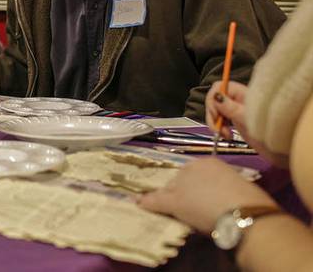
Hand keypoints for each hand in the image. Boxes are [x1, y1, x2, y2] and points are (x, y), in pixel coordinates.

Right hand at [139, 158, 275, 232]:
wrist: (244, 215)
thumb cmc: (202, 206)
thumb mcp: (174, 205)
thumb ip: (154, 200)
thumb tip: (137, 200)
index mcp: (191, 164)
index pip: (172, 181)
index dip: (169, 198)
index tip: (172, 212)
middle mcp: (209, 164)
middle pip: (191, 183)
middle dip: (188, 198)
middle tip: (189, 216)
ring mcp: (229, 174)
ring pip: (209, 188)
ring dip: (204, 200)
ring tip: (206, 218)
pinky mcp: (245, 187)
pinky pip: (225, 193)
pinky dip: (221, 202)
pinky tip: (222, 215)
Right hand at [205, 81, 288, 165]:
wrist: (280, 149)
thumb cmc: (270, 132)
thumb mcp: (247, 119)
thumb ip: (231, 108)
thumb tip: (216, 96)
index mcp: (242, 93)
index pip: (220, 87)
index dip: (213, 99)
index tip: (216, 115)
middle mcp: (238, 99)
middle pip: (215, 99)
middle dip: (213, 114)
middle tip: (218, 128)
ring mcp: (236, 109)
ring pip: (216, 110)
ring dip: (215, 123)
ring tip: (224, 135)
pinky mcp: (235, 120)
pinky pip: (220, 119)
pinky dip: (219, 127)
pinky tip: (226, 135)